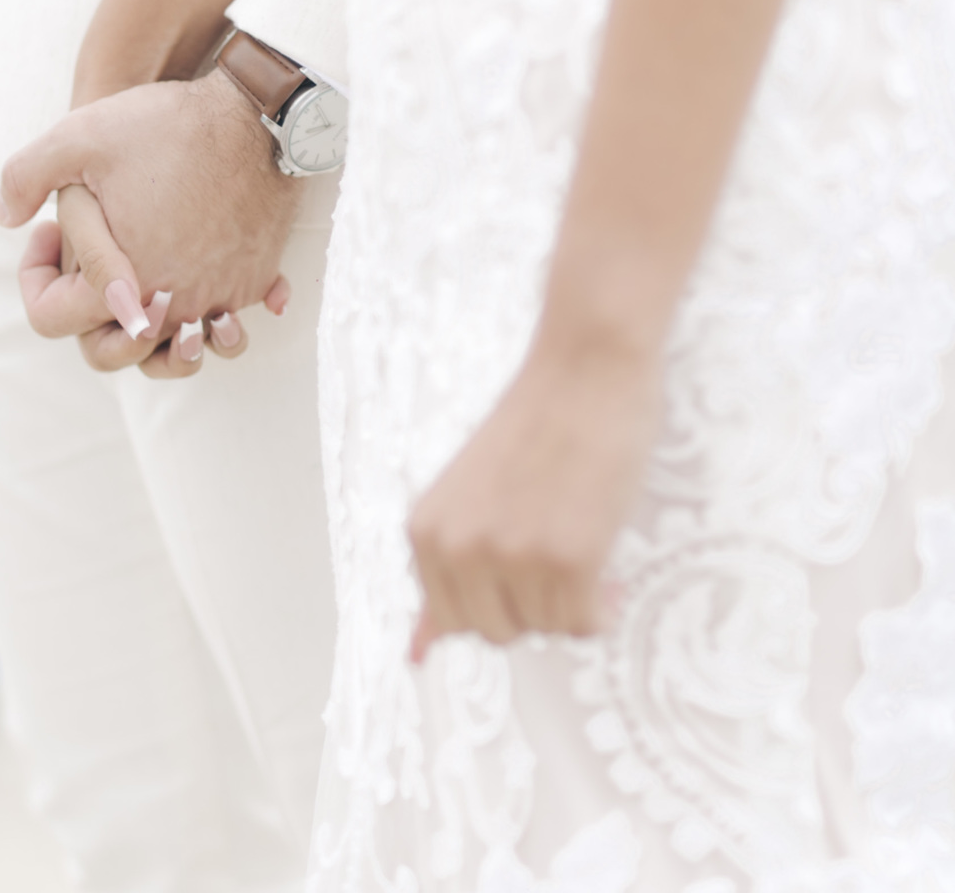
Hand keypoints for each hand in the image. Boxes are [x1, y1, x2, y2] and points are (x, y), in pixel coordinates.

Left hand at [0, 70, 301, 375]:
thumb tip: (3, 216)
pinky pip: (228, 315)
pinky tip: (200, 254)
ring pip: (176, 344)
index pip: (51, 320)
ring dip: (155, 320)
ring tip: (146, 270)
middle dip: (92, 312)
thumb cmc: (166, 128)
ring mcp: (220, 298)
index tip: (50, 231)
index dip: (35, 276)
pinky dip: (212, 300)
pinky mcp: (255, 280)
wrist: (257, 116)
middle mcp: (172, 308)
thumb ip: (23, 179)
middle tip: (95, 255)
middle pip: (114, 349)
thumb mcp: (77, 138)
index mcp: (119, 288)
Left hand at [408, 323, 659, 653]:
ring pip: (545, 630)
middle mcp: (461, 548)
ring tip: (579, 537)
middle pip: (497, 632)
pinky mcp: (569, 557)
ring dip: (571, 599)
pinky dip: (601, 608)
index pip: (453, 620)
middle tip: (553, 545)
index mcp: (426, 532)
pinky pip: (585, 625)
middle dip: (532, 603)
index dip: (497, 594)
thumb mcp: (471, 498)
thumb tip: (415, 655)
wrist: (586, 366)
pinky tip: (606, 564)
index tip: (521, 555)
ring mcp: (514, 554)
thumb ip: (444, 576)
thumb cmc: (534, 426)